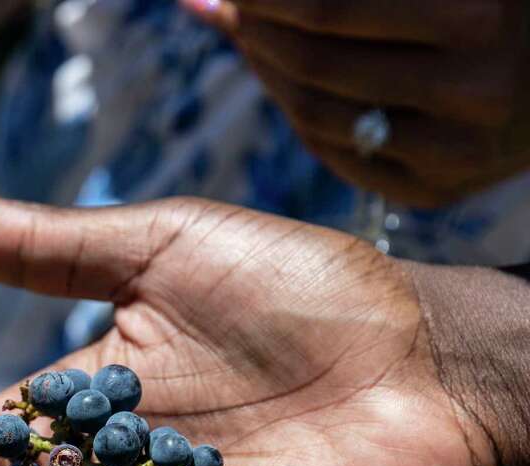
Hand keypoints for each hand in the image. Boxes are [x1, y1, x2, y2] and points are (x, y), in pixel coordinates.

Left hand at [181, 0, 529, 206]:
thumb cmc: (488, 4)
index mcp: (477, 14)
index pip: (327, 8)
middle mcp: (474, 89)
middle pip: (314, 64)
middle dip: (256, 31)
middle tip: (235, 8)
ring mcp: (458, 151)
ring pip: (316, 115)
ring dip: (267, 73)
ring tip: (254, 37)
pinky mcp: (439, 190)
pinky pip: (337, 154)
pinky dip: (298, 116)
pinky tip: (288, 84)